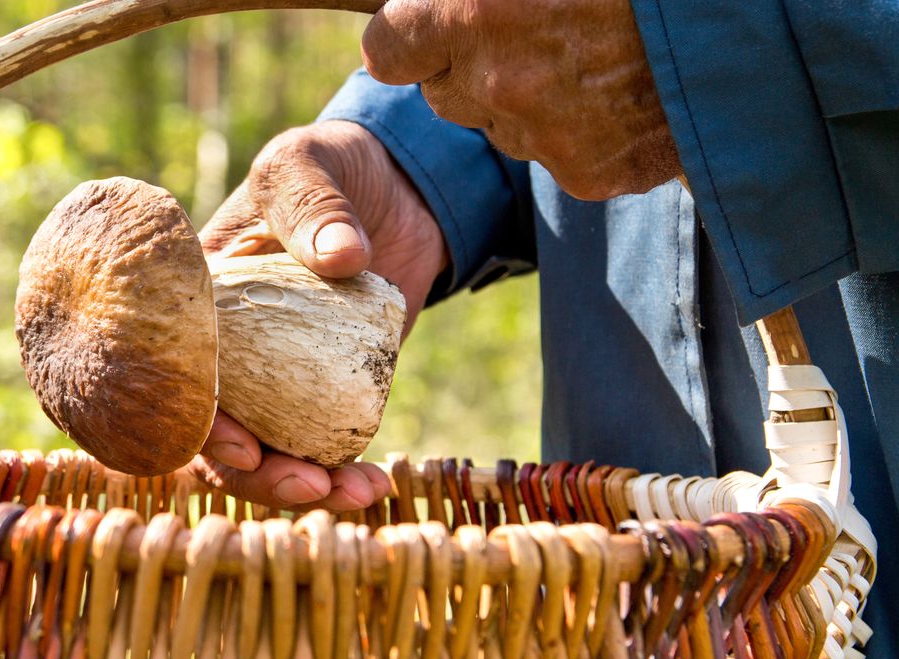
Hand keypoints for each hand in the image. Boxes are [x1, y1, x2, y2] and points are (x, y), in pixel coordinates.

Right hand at [191, 120, 448, 510]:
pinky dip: (343, 472)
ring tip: (354, 495)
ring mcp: (278, 376)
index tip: (244, 445)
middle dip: (255, 474)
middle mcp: (228, 350)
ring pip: (268, 452)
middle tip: (306, 485)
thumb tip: (342, 259)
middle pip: (217, 434)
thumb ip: (312, 202)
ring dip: (300, 486)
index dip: (198, 422)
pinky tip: (374, 485)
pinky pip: (321, 442)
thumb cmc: (328, 167)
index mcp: (196, 304)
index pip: (174, 375)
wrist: (393, 188)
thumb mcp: (306, 165)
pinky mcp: (328, 388)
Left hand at [360, 0, 680, 199]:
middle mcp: (499, 83)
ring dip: (528, 104)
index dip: (409, 41)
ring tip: (591, 62)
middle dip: (473, 72)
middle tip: (534, 37)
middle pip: (444, 96)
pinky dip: (579, 135)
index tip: (428, 35)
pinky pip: (555, 158)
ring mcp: (542, 136)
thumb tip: (438, 7)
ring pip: (501, 129)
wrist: (737, 21)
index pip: (388, 50)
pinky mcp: (586, 174)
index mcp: (475, 13)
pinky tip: (620, 97)